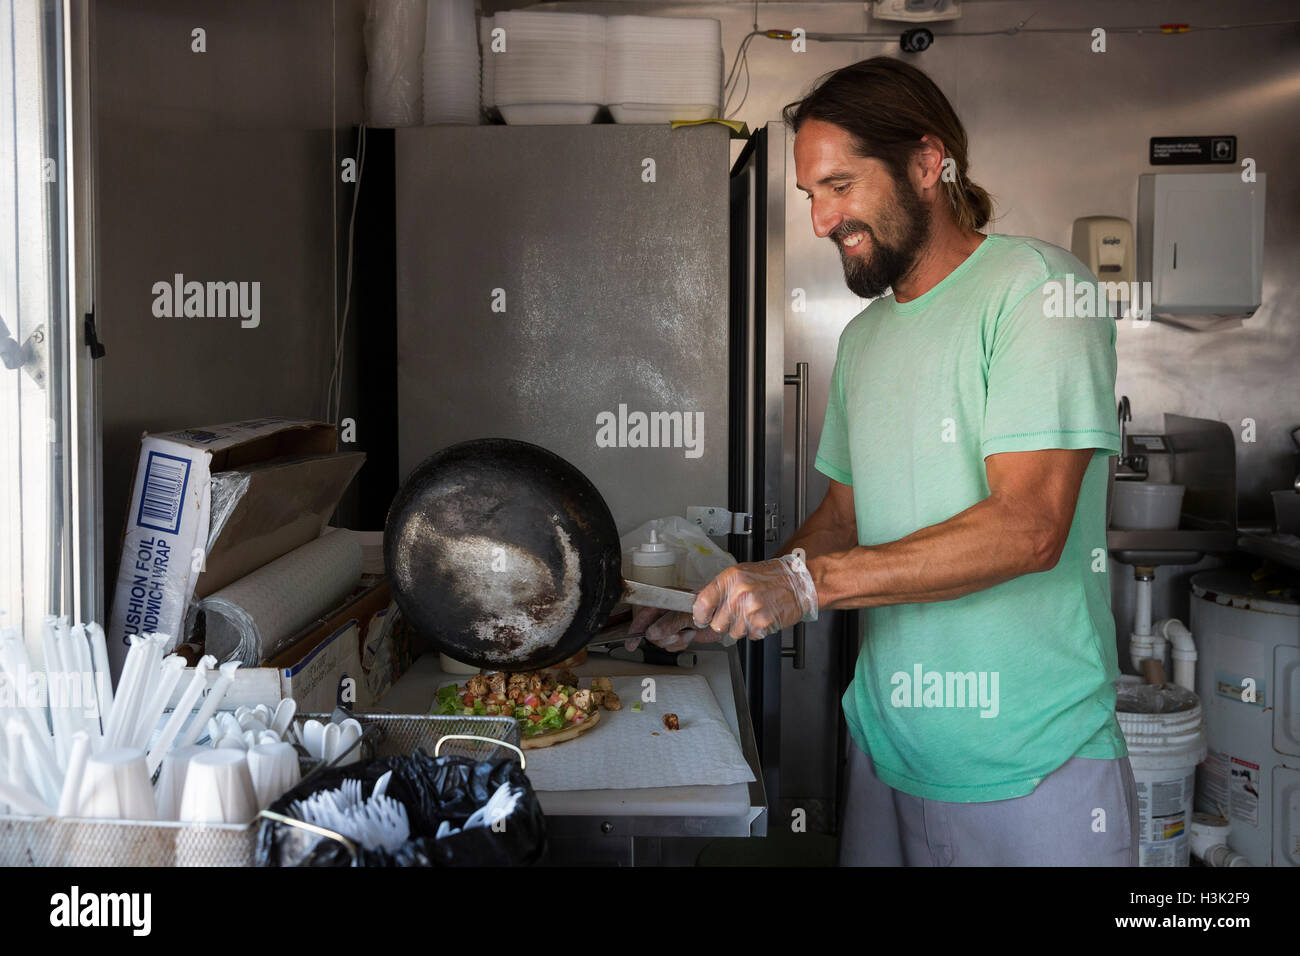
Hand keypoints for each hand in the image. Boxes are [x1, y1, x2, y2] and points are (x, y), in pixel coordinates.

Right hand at [624, 607, 724, 652]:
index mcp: (666, 600)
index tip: (631, 642)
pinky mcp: (680, 632)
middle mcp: (667, 611)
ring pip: (661, 640)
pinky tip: (689, 636)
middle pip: (651, 630)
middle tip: (676, 635)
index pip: (644, 614)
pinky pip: (672, 645)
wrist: (725, 616)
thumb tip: (652, 632)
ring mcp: (673, 622)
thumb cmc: (711, 606)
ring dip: (674, 641)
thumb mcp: (688, 613)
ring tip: (687, 633)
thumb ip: (670, 622)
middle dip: (663, 638)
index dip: (636, 628)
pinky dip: (680, 644)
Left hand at [692, 549, 817, 642]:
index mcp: (730, 579)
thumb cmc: (769, 578)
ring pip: (732, 633)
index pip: (702, 604)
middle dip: (723, 623)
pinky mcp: (762, 624)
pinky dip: (754, 631)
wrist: (797, 582)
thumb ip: (719, 590)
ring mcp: (750, 610)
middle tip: (735, 614)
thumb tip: (699, 605)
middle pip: (716, 624)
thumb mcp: (740, 574)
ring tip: (751, 612)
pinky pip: (749, 636)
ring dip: (740, 628)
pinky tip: (760, 617)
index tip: (702, 618)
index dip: (700, 615)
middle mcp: (739, 594)